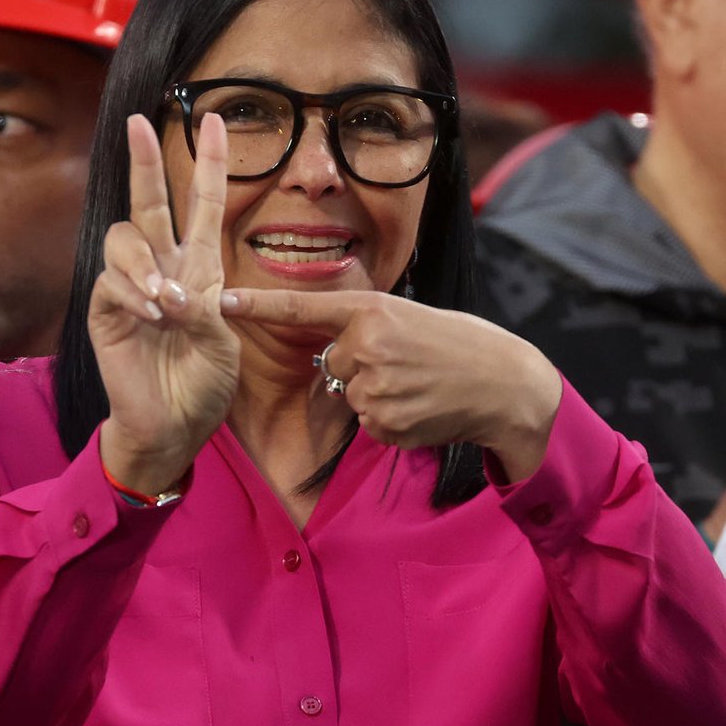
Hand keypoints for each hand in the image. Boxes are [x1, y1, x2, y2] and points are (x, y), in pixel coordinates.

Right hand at [91, 114, 239, 495]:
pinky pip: (112, 283)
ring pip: (125, 239)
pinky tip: (152, 315)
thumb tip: (173, 290)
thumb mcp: (222, 343)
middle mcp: (162, 266)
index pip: (202, 205)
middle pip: (148, 202)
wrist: (173, 426)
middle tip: (139, 122)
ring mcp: (129, 286)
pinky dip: (135, 294)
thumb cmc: (203, 385)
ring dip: (146, 263)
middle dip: (145, 160)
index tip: (213, 120)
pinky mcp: (105, 310)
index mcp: (199, 267)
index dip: (209, 163)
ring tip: (166, 301)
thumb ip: (204, 310)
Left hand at [220, 287, 562, 480]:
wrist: (506, 384)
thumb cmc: (460, 345)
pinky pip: (368, 424)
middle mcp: (368, 345)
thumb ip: (367, 329)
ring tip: (419, 387)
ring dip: (378, 396)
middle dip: (359, 368)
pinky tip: (421, 408)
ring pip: (351, 396)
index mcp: (373, 309)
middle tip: (408, 364)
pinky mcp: (385, 422)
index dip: (259, 306)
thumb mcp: (410, 318)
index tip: (220, 301)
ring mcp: (376, 387)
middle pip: (333, 363)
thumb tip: (334, 354)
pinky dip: (391, 420)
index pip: (304, 307)